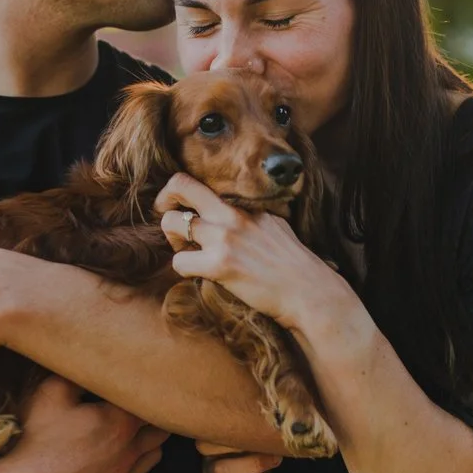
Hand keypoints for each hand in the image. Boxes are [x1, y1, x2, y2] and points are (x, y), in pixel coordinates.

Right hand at [0, 376, 168, 472]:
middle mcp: (130, 449)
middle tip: (140, 398)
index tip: (140, 376)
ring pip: (154, 451)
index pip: (149, 399)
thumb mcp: (52, 393)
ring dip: (151, 437)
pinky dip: (138, 460)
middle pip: (159, 426)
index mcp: (122, 421)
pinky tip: (123, 453)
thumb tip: (87, 363)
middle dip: (153, 411)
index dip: (144, 386)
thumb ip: (76, 375)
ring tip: (139, 424)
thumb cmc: (39, 442)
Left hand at [155, 173, 340, 329]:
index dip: (179, 193)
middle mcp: (232, 214)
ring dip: (174, 241)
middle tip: (172, 224)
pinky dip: (184, 270)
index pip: (197, 181)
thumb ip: (250, 214)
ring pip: (171, 223)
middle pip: (179, 186)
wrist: (308, 291)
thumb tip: (229, 212)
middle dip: (164, 203)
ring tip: (190, 253)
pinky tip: (201, 274)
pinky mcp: (220, 265)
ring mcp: (225, 237)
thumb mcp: (274, 224)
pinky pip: (179, 261)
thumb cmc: (294, 263)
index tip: (180, 207)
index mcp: (244, 202)